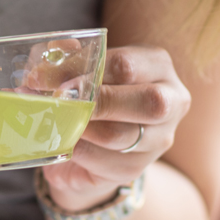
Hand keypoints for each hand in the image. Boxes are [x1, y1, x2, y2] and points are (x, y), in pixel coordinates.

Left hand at [40, 45, 190, 211]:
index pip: (126, 65)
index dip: (85, 71)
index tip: (48, 78)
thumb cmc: (89, 91)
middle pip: (147, 102)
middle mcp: (171, 101)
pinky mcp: (136, 168)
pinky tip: (63, 139)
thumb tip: (56, 51)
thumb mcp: (78, 67)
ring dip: (79, 127)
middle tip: (60, 101)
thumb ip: (67, 56)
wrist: (92, 137)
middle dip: (96, 102)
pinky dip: (77, 150)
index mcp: (158, 65)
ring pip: (120, 136)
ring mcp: (158, 139)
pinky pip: (104, 162)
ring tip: (53, 118)